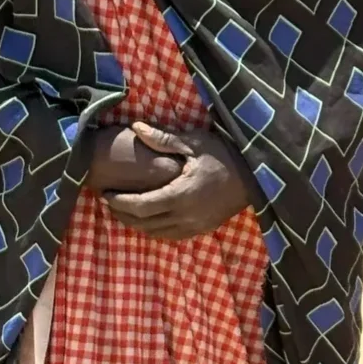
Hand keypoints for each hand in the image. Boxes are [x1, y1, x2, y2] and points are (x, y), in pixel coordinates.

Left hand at [102, 122, 250, 241]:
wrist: (257, 177)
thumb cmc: (225, 156)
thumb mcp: (195, 143)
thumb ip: (163, 139)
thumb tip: (136, 127)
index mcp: (180, 195)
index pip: (140, 206)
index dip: (119, 203)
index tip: (105, 194)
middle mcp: (185, 216)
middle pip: (144, 223)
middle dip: (123, 215)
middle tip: (108, 202)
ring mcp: (195, 226)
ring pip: (156, 233)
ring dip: (137, 224)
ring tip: (124, 211)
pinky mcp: (202, 229)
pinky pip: (171, 236)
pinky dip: (155, 229)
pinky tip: (149, 218)